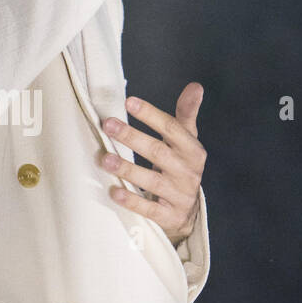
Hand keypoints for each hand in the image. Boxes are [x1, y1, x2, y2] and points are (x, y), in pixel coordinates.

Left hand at [99, 83, 205, 244]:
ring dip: (128, 169)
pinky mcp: (170, 216)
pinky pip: (150, 209)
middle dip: (132, 137)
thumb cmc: (181, 168)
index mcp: (192, 150)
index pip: (172, 129)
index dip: (151, 115)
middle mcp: (188, 172)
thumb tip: (195, 86)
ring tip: (105, 158)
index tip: (129, 102)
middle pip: (158, 152)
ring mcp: (180, 195)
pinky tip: (114, 192)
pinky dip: (132, 201)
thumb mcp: (186, 142)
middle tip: (108, 125)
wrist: (189, 212)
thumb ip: (186, 115)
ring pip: (153, 181)